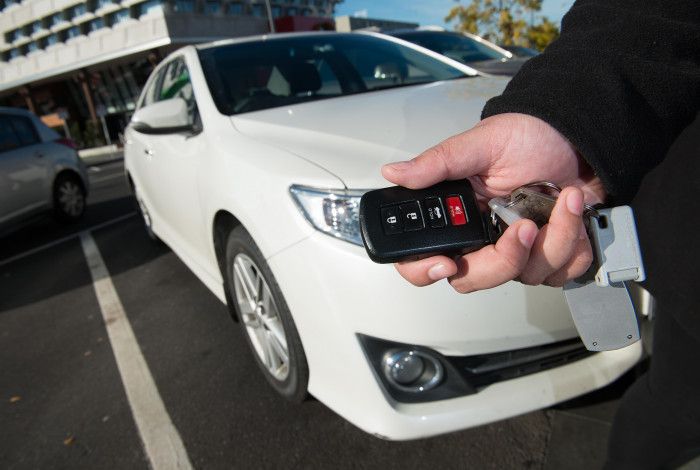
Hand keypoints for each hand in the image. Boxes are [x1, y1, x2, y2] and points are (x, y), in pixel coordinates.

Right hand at [381, 113, 605, 291]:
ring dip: (553, 239)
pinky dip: (575, 246)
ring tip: (563, 200)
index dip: (425, 270)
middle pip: (474, 279)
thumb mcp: (481, 143)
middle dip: (504, 260)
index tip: (446, 263)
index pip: (422, 259)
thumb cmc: (530, 136)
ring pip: (524, 277)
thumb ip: (437, 163)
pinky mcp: (550, 254)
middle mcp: (482, 238)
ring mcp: (517, 250)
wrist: (579, 136)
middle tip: (523, 226)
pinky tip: (573, 212)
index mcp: (457, 215)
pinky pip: (561, 274)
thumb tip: (395, 173)